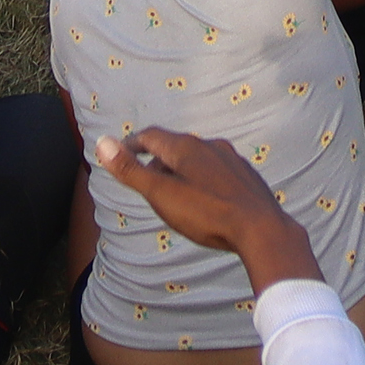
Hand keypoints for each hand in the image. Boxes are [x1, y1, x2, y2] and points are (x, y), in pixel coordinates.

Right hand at [90, 129, 320, 284]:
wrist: (262, 229)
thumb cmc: (207, 214)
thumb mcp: (162, 195)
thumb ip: (131, 171)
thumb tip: (102, 142)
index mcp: (186, 147)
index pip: (151, 136)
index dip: (132, 143)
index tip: (120, 151)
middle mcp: (210, 145)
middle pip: (175, 146)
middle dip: (157, 159)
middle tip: (144, 177)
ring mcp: (231, 160)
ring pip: (198, 158)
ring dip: (180, 170)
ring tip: (172, 191)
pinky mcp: (246, 176)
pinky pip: (216, 171)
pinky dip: (202, 179)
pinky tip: (205, 198)